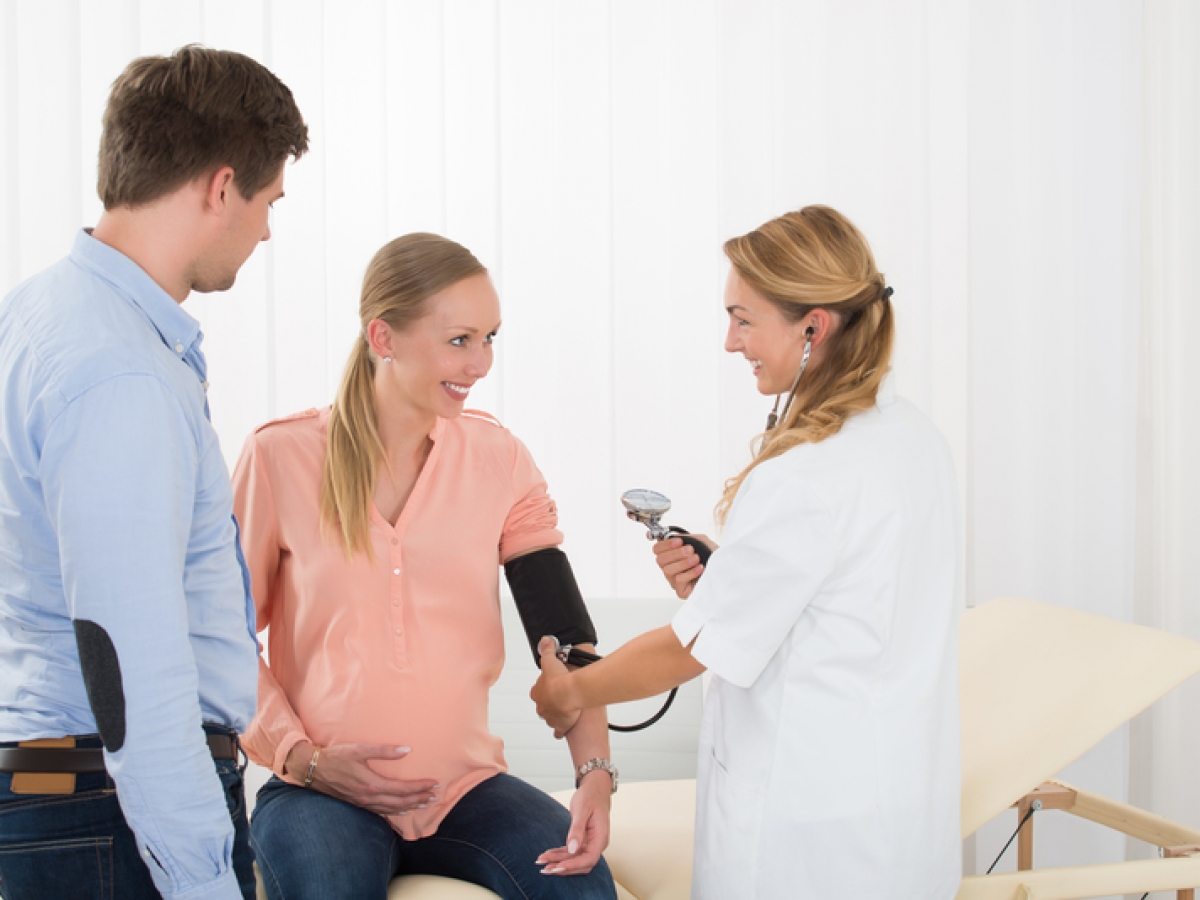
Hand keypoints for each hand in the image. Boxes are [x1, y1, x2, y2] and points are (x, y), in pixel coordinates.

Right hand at [284, 741, 438, 816]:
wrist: (312, 769)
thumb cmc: (335, 756)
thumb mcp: (359, 749)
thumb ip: (384, 751)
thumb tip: (407, 750)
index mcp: (371, 784)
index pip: (402, 789)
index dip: (419, 787)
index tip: (434, 784)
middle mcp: (368, 797)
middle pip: (400, 802)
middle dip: (419, 799)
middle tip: (435, 796)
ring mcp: (362, 802)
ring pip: (391, 808)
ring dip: (410, 806)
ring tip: (424, 804)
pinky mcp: (357, 803)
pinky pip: (380, 811)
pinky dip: (394, 811)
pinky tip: (401, 810)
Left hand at [531, 637, 580, 738]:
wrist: (568, 693)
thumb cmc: (558, 679)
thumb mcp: (550, 660)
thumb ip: (547, 650)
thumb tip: (544, 641)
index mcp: (537, 692)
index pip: (538, 690)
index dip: (546, 686)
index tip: (554, 683)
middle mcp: (541, 706)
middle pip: (543, 704)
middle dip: (551, 701)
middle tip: (561, 696)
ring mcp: (550, 717)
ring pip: (550, 717)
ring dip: (556, 714)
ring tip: (565, 709)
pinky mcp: (560, 726)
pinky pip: (558, 731)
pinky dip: (559, 731)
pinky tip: (562, 730)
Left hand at [536, 770, 612, 875]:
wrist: (595, 788)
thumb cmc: (591, 796)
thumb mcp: (582, 809)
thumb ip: (577, 830)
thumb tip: (572, 849)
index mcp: (601, 837)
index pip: (589, 858)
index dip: (574, 865)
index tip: (558, 867)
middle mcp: (597, 844)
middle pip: (581, 864)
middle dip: (564, 867)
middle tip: (545, 869)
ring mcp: (590, 843)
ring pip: (574, 859)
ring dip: (558, 862)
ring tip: (541, 863)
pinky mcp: (583, 841)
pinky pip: (571, 852)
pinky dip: (559, 855)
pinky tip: (547, 855)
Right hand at [653, 535, 715, 598]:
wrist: (726, 569)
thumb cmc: (712, 557)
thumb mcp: (700, 542)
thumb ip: (687, 537)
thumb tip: (674, 536)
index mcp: (672, 555)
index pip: (657, 549)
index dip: (665, 544)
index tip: (679, 541)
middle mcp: (671, 568)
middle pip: (660, 560)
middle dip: (676, 553)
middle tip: (690, 550)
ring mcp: (674, 580)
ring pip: (668, 571)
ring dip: (683, 563)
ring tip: (696, 559)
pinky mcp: (681, 591)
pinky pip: (679, 581)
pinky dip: (690, 573)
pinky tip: (699, 568)